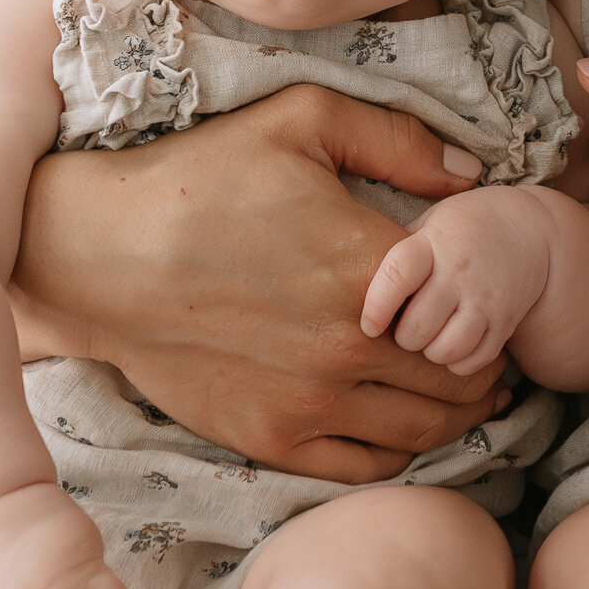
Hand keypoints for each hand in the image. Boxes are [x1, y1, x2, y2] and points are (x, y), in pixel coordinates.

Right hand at [13, 84, 506, 479]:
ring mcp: (311, 403)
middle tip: (489, 350)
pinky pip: (368, 466)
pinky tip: (403, 423)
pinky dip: (401, 450)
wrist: (99, 255)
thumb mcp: (301, 122)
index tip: (488, 298)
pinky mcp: (271, 439)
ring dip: (458, 415)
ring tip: (461, 391)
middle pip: (462, 379)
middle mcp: (350, 348)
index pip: (473, 307)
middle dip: (485, 364)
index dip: (490, 305)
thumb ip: (398, 142)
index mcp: (369, 270)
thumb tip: (472, 174)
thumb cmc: (200, 178)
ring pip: (427, 431)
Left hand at [360, 192, 553, 375]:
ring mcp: (486, 300)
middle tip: (403, 329)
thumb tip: (347, 292)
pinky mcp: (505, 323)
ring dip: (429, 353)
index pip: (399, 274)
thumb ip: (393, 255)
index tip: (368, 325)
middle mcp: (460, 272)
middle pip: (418, 327)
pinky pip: (473, 362)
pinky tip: (451, 345)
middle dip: (402, 338)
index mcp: (433, 243)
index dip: (377, 306)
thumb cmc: (459, 230)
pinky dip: (456, 363)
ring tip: (427, 339)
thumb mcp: (426, 225)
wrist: (527, 231)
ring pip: (445, 350)